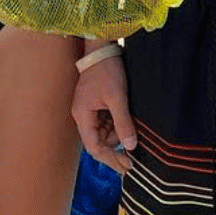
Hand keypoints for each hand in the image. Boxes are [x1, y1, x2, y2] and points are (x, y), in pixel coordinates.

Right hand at [73, 53, 135, 173]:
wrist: (102, 49)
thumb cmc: (107, 70)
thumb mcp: (117, 98)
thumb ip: (123, 123)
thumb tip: (130, 146)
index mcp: (82, 115)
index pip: (93, 147)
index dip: (109, 159)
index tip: (126, 166)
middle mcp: (83, 116)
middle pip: (99, 142)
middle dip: (115, 149)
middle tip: (133, 160)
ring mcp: (90, 110)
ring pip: (104, 133)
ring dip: (118, 135)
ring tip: (132, 130)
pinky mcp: (97, 105)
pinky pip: (107, 122)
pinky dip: (117, 125)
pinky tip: (128, 122)